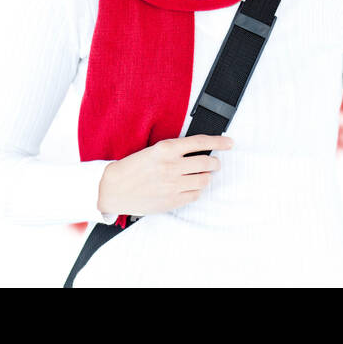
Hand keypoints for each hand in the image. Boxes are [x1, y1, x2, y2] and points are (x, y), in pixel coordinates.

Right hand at [96, 134, 233, 216]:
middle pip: (207, 163)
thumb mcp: (153, 151)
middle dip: (215, 163)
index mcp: (166, 149)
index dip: (219, 142)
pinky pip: (195, 195)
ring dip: (205, 177)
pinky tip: (188, 187)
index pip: (200, 143)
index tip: (229, 143)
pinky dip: (196, 191)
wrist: (113, 189)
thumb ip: (176, 151)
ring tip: (198, 176)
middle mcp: (171, 166)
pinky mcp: (172, 201)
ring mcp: (172, 185)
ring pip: (204, 181)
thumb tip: (201, 152)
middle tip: (214, 163)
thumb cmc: (133, 168)